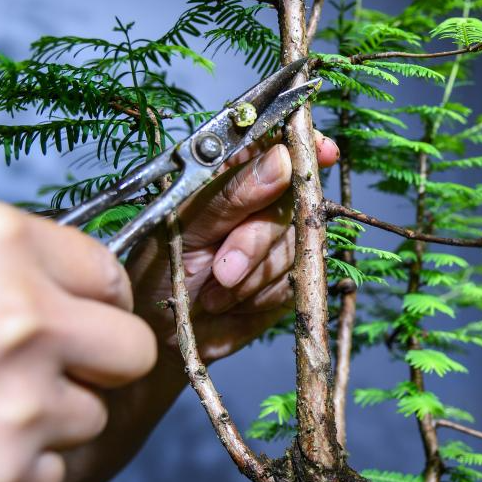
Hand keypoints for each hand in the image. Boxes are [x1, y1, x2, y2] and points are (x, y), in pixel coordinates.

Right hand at [0, 199, 155, 481]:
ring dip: (44, 419)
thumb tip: (61, 278)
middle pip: (130, 350)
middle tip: (43, 366)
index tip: (80, 314)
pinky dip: (13, 472)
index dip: (94, 299)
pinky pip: (50, 475)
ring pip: (89, 417)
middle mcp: (22, 321)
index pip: (109, 273)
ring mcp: (16, 407)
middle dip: (95, 360)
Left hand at [127, 130, 339, 361]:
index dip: (303, 144)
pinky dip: (262, 295)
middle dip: (258, 240)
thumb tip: (282, 159)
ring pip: (296, 243)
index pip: (276, 145)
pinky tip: (233, 302)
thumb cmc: (159, 272)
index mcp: (228, 176)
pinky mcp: (290, 278)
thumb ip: (232, 194)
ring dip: (254, 273)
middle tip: (222, 268)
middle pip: (294, 199)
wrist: (162, 336)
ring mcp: (278, 240)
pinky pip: (297, 278)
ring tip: (214, 289)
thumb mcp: (185, 226)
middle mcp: (259, 202)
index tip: (323, 152)